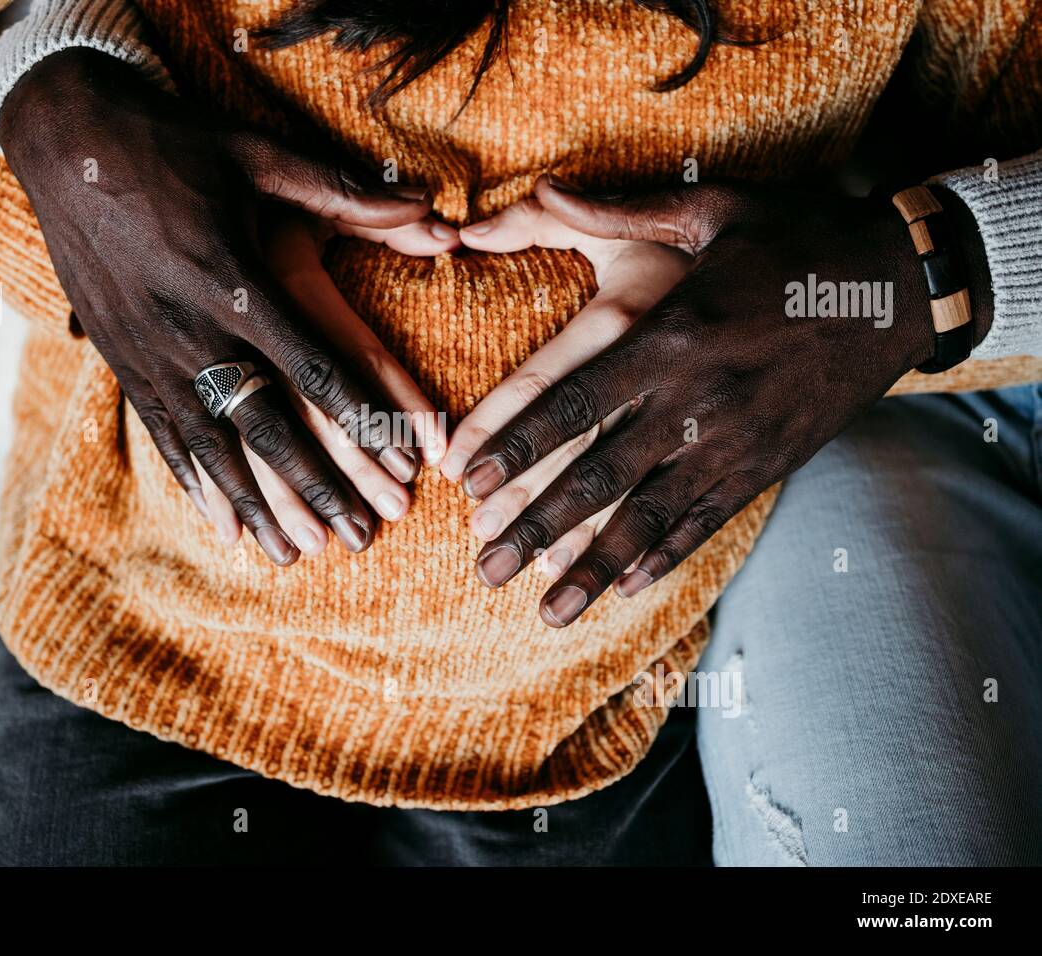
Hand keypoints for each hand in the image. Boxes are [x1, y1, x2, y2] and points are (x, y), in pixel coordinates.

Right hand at [0, 48, 456, 563]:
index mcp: (234, 277)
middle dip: (317, 484)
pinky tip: (223, 525)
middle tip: (358, 534)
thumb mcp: (258, 155)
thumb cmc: (173, 145)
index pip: (314, 365)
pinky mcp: (122, 359)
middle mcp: (192, 326)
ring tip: (295, 554)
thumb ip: (343, 192)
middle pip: (266, 422)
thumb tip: (432, 209)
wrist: (64, 142)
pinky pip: (163, 433)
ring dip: (257, 504)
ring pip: (213, 445)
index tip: (401, 465)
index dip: (362, 418)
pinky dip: (196, 484)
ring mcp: (150, 350)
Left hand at [449, 174, 947, 626]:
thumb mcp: (712, 207)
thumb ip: (617, 209)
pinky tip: (626, 587)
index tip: (466, 481)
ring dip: (592, 567)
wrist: (905, 282)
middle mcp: (697, 396)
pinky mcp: (771, 463)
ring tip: (546, 613)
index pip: (573, 398)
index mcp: (671, 331)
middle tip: (484, 568)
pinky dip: (665, 556)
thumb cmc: (799, 237)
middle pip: (599, 474)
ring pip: (650, 517)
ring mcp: (737, 438)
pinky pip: (708, 521)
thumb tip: (537, 188)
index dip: (516, 442)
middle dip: (536, 526)